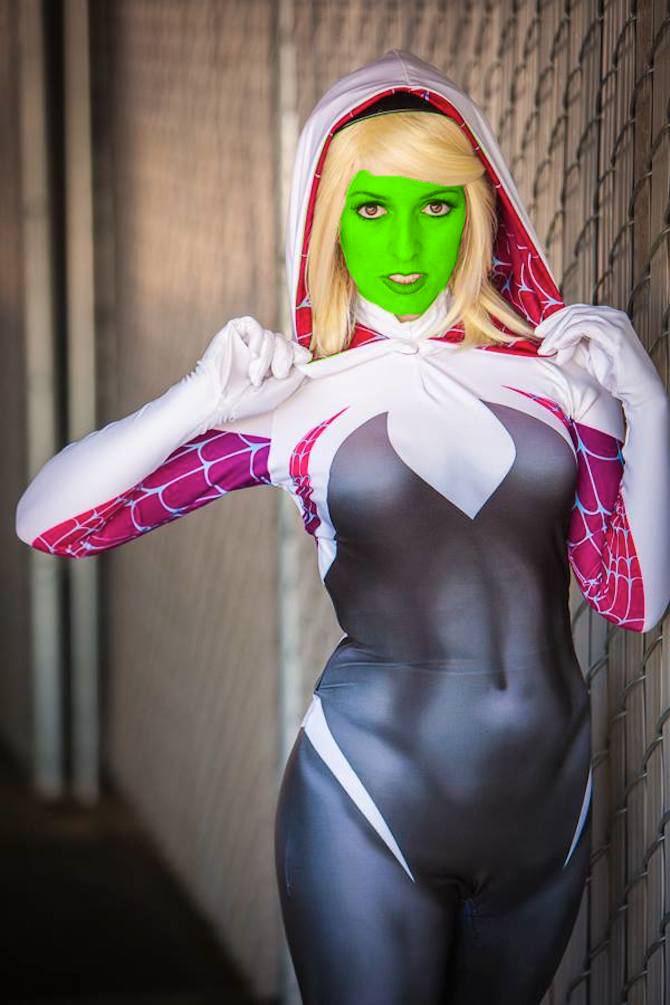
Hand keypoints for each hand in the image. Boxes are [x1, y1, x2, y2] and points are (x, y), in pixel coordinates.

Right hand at [195, 316, 311, 424]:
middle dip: (286, 357)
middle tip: (277, 375)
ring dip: (267, 357)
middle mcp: (261, 353)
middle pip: (286, 341)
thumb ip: (298, 373)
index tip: (303, 360)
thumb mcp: (281, 391)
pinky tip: (249, 358)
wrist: (216, 400)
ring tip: (254, 376)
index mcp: (272, 367)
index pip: (293, 350)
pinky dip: (255, 341)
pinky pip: (253, 325)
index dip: (300, 353)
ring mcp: (247, 342)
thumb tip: (308, 356)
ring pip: (271, 335)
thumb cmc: (245, 402)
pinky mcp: (234, 332)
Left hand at [535, 304, 666, 407]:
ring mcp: (614, 321)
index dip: (554, 321)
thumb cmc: (614, 375)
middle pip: (573, 311)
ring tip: (547, 350)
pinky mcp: (615, 332)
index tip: (540, 334)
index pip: (575, 311)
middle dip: (552, 326)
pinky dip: (568, 336)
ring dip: (557, 334)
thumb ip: (573, 343)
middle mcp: (611, 315)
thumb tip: (551, 341)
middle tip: (539, 342)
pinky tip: (559, 348)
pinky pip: (584, 326)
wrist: (637, 389)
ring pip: (576, 317)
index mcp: (606, 317)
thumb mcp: (588, 355)